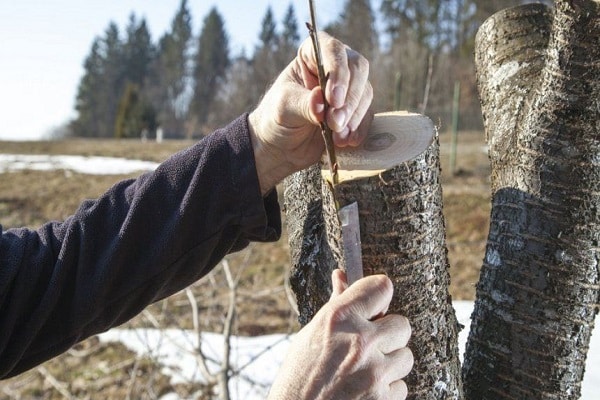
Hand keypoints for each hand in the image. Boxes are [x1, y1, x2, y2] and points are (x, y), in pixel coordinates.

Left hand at [249, 32, 373, 194]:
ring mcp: (347, 88)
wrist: (280, 147)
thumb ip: (303, 103)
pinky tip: (346, 141)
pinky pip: (367, 115)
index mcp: (312, 54)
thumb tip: (320, 100)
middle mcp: (334, 66)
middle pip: (358, 69)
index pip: (333, 50)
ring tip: (337, 137)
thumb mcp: (284, 108)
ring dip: (354, 116)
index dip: (338, 72)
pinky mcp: (355, 110)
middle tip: (336, 122)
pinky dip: (359, 129)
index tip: (333, 99)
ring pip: (365, 92)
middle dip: (349, 98)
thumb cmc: (276, 118)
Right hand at [268, 270, 412, 399]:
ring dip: (389, 363)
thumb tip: (342, 275)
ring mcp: (374, 373)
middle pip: (402, 324)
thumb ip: (336, 306)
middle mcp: (359, 341)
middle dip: (388, 335)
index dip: (379, 296)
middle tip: (368, 345)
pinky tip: (365, 391)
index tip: (375, 304)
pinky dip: (386, 390)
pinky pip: (401, 386)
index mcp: (338, 318)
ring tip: (364, 371)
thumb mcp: (312, 335)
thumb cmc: (299, 376)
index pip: (381, 287)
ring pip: (405, 357)